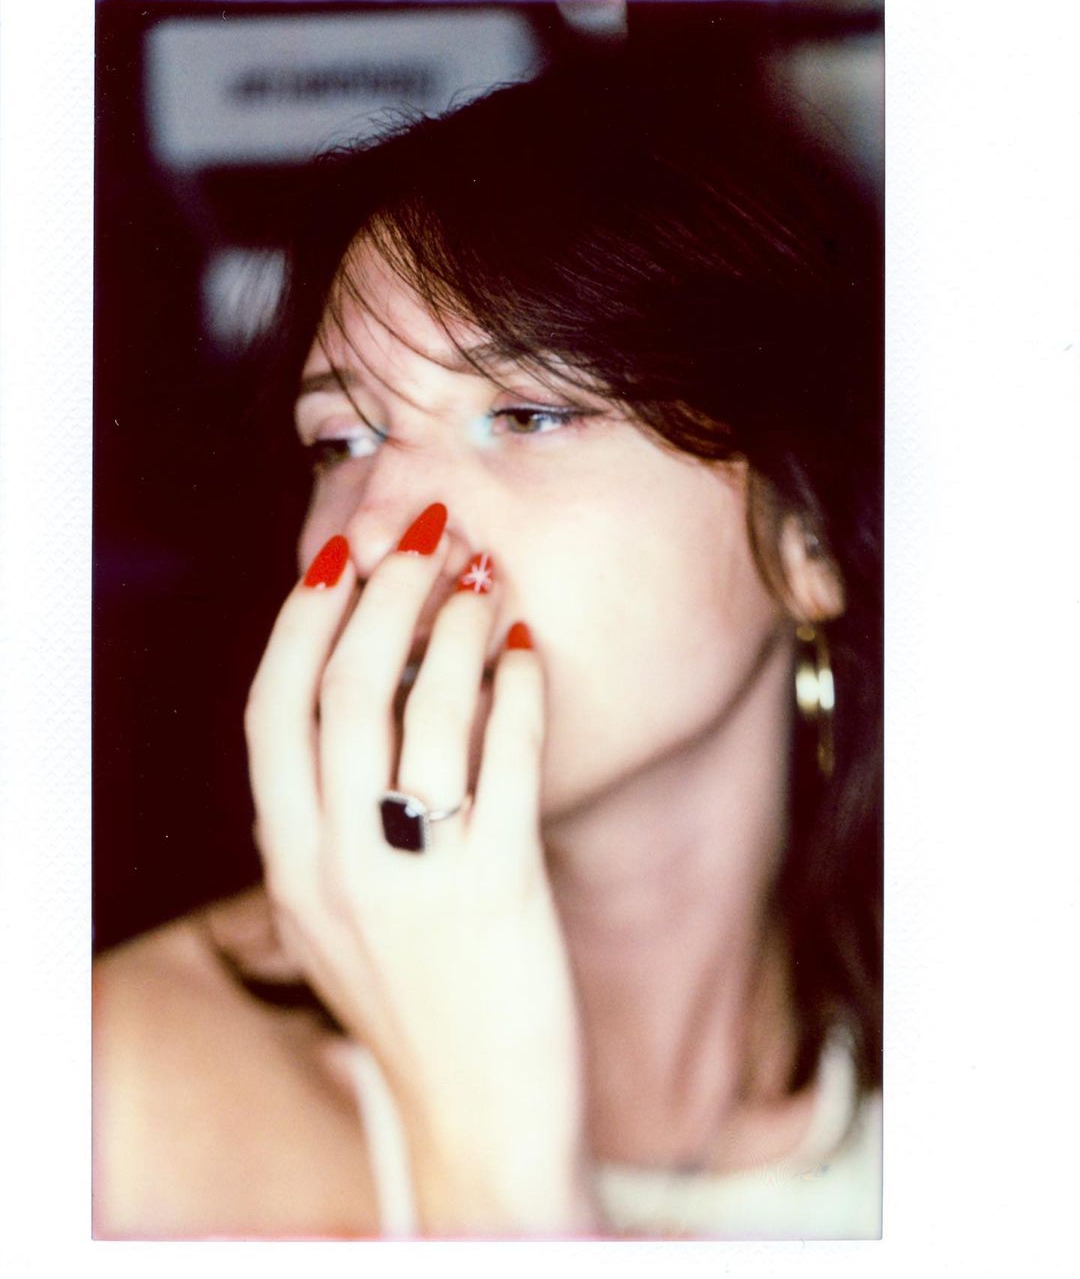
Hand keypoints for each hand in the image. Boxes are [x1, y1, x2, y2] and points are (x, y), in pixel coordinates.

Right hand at [244, 504, 595, 1233]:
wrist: (478, 1117)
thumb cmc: (415, 1000)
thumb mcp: (336, 913)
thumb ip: (325, 820)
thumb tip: (358, 694)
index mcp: (290, 864)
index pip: (273, 712)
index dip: (304, 621)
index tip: (341, 556)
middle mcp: (337, 865)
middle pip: (346, 691)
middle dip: (384, 593)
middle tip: (424, 535)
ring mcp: (417, 879)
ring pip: (426, 712)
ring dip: (455, 626)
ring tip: (483, 576)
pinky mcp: (501, 891)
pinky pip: (509, 761)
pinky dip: (518, 690)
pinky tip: (529, 651)